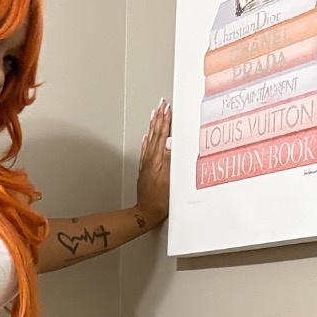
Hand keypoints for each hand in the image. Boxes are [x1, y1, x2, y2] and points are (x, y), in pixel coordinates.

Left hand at [136, 99, 171, 229]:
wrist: (146, 213)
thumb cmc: (159, 200)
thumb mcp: (169, 179)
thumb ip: (169, 159)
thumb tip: (170, 142)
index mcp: (156, 160)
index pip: (162, 135)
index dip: (166, 121)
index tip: (168, 108)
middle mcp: (149, 160)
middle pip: (155, 134)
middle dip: (159, 118)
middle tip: (161, 104)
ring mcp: (146, 165)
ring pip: (150, 140)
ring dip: (153, 126)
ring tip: (154, 113)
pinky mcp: (146, 171)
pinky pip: (146, 151)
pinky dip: (147, 141)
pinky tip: (147, 137)